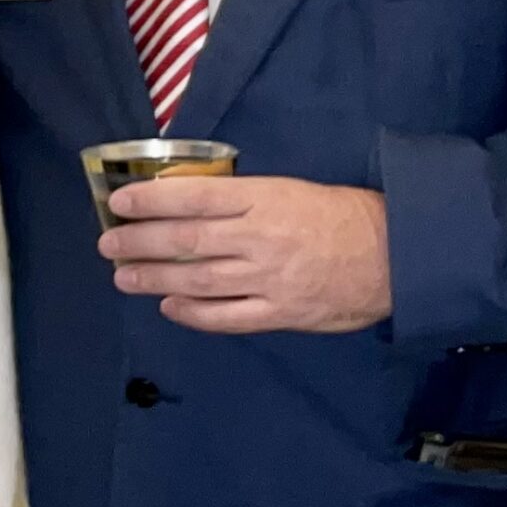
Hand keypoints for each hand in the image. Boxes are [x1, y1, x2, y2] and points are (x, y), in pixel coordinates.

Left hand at [99, 175, 391, 334]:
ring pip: (198, 279)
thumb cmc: (341, 215)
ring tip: (123, 276)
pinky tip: (169, 306)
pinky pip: (227, 317)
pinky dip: (193, 313)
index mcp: (264, 200)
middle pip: (187, 240)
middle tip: (109, 243)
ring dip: (154, 279)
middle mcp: (261, 238)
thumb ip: (241, 200)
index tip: (119, 202)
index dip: (150, 200)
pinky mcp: (282, 312)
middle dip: (140, 242)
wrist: (397, 255)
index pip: (194, 196)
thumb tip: (185, 203)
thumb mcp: (290, 190)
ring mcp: (270, 278)